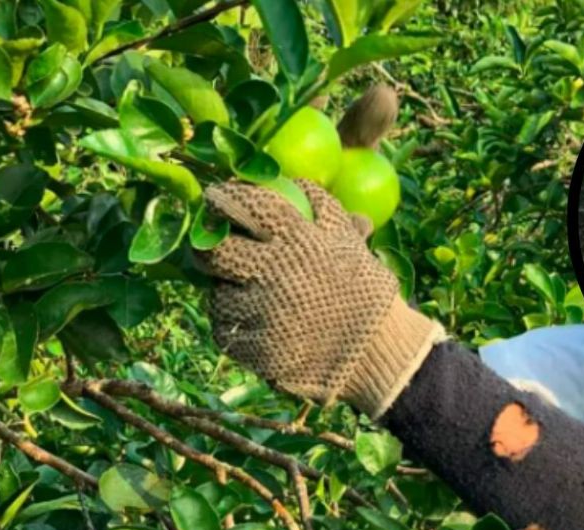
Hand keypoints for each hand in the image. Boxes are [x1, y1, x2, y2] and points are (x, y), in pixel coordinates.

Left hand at [198, 85, 443, 418]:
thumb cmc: (363, 289)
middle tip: (211, 244)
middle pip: (211, 250)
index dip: (224, 198)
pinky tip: (258, 324)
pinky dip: (235, 326)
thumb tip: (353, 123)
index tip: (216, 198)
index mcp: (300, 238)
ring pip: (215, 293)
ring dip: (226, 291)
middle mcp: (276, 272)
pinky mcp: (257, 350)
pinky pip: (225, 330)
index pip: (247, 204)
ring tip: (250, 293)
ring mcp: (263, 314)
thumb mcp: (352, 235)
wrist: (378, 353)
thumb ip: (332, 194)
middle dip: (206, 246)